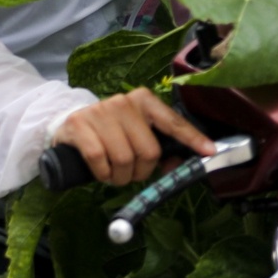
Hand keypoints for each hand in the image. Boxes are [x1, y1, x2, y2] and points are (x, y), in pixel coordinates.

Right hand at [52, 88, 214, 186]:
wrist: (69, 124)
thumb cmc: (111, 133)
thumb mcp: (136, 134)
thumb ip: (159, 147)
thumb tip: (177, 165)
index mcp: (144, 100)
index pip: (172, 122)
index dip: (192, 138)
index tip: (209, 151)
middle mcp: (124, 101)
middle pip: (149, 151)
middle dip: (142, 171)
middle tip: (131, 172)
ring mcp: (100, 111)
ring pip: (125, 159)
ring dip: (121, 177)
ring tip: (114, 172)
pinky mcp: (79, 125)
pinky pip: (100, 161)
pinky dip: (103, 174)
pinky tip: (101, 171)